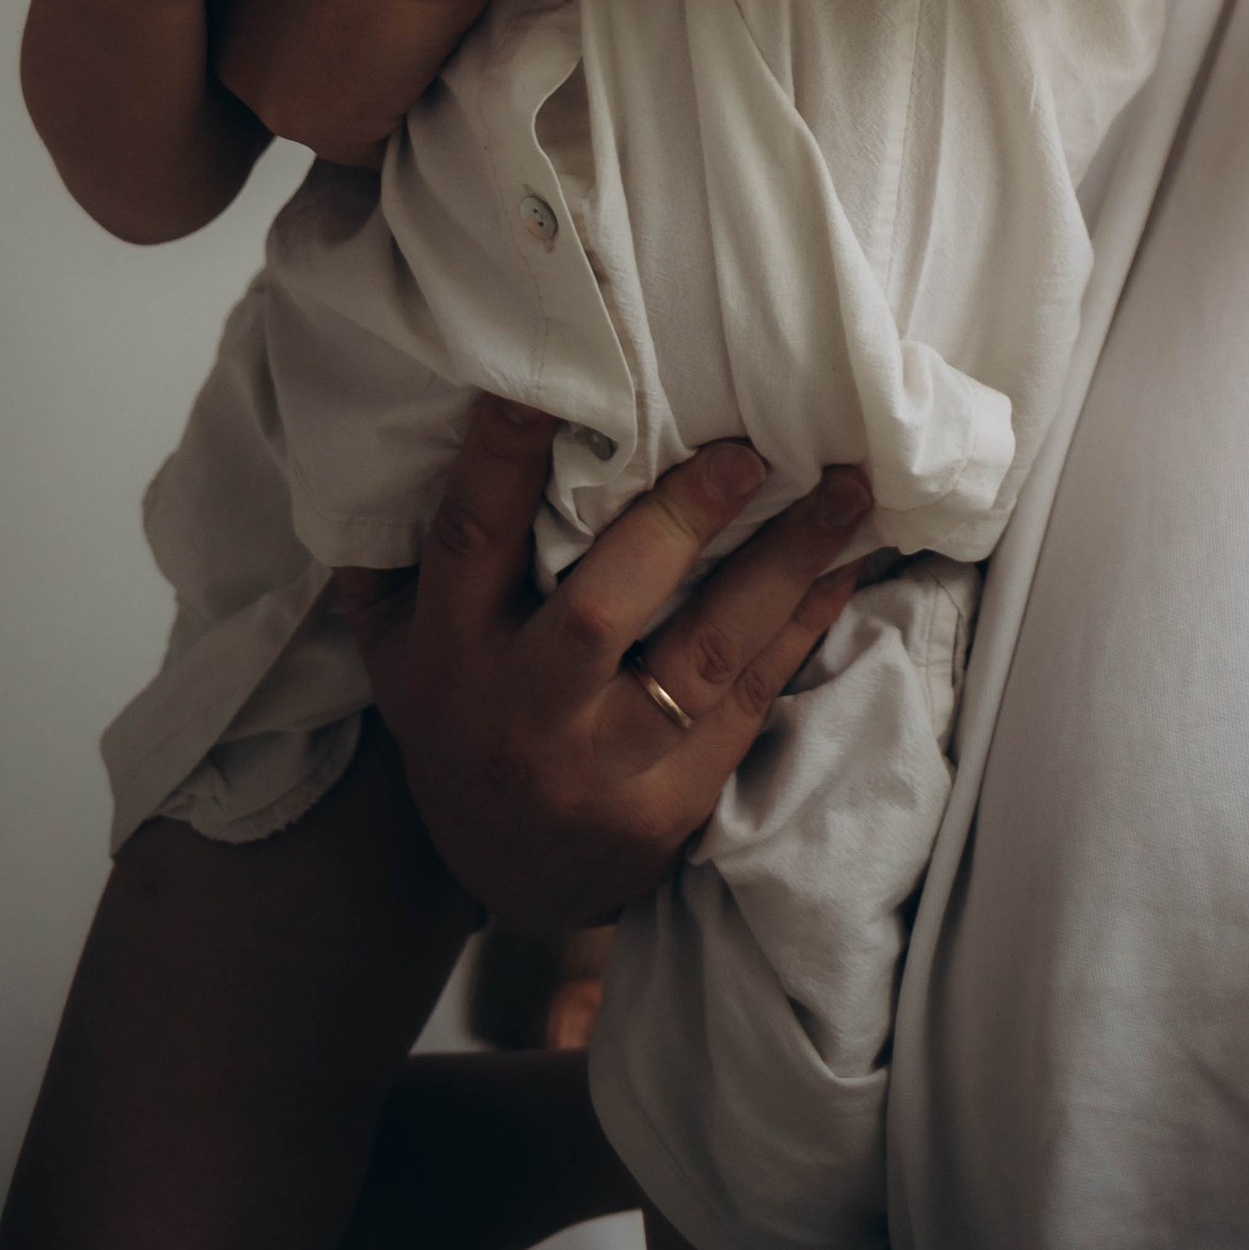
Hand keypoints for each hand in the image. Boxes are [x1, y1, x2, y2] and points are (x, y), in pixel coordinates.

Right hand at [331, 399, 866, 933]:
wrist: (509, 877)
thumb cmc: (461, 715)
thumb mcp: (404, 643)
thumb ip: (405, 545)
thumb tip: (426, 408)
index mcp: (447, 651)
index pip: (472, 537)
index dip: (508, 453)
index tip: (561, 373)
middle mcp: (520, 711)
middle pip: (599, 612)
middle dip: (678, 525)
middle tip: (746, 452)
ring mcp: (600, 768)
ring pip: (702, 659)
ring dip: (781, 568)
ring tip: (845, 490)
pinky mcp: (670, 806)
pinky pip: (749, 703)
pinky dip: (802, 627)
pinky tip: (844, 565)